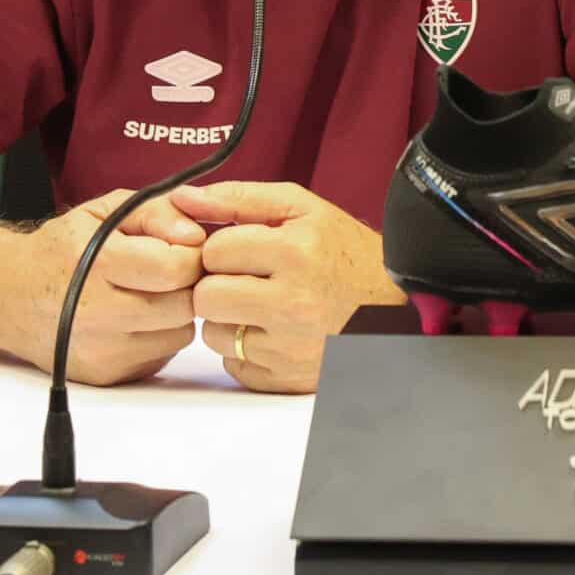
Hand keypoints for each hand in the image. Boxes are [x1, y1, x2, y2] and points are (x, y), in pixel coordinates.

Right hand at [21, 188, 204, 386]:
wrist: (10, 296)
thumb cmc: (61, 249)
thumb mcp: (104, 210)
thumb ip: (157, 212)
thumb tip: (196, 237)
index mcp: (96, 264)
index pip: (175, 268)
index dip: (190, 255)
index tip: (181, 247)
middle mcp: (96, 314)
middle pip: (183, 306)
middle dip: (187, 284)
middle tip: (170, 270)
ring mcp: (102, 351)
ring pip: (180, 334)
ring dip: (176, 312)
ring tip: (148, 293)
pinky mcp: (107, 375)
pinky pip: (162, 354)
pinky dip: (159, 335)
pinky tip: (134, 317)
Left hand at [170, 181, 405, 394]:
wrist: (394, 308)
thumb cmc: (343, 253)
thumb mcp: (301, 209)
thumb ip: (238, 198)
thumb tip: (179, 195)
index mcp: (296, 251)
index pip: (214, 250)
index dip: (221, 248)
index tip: (241, 251)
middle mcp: (294, 302)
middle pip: (206, 296)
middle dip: (216, 285)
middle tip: (243, 280)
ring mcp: (291, 346)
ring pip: (213, 335)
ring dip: (227, 320)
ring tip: (259, 307)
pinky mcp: (288, 379)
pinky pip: (234, 366)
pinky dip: (244, 350)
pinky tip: (271, 333)